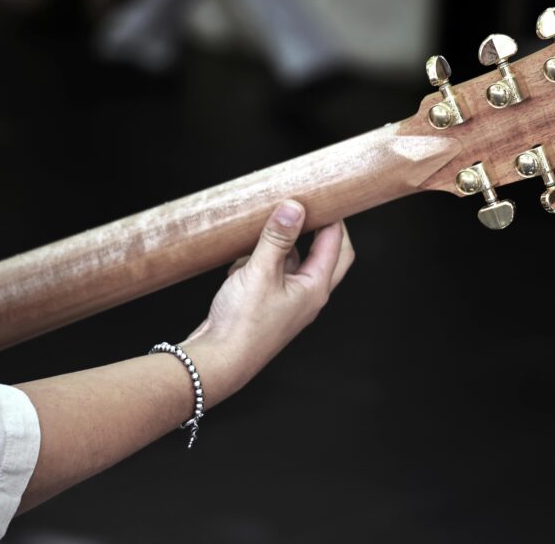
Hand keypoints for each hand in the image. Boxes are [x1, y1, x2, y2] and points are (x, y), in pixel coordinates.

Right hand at [182, 200, 353, 402]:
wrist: (218, 360)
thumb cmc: (242, 323)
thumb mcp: (260, 272)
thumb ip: (277, 238)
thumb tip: (295, 207)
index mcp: (315, 288)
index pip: (336, 244)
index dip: (332, 217)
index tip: (323, 195)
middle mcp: (308, 296)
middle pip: (326, 253)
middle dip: (319, 228)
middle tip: (307, 206)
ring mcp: (289, 302)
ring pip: (295, 262)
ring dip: (283, 244)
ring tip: (266, 226)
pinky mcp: (269, 304)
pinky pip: (273, 274)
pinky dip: (262, 261)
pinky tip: (242, 257)